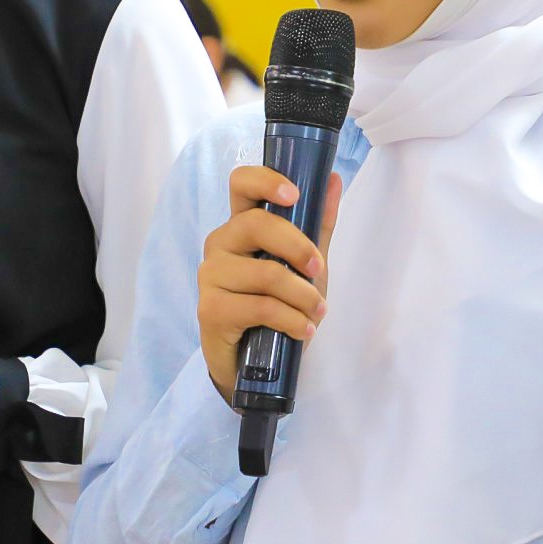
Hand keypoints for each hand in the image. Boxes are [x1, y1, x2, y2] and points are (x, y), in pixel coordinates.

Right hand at [198, 165, 342, 402]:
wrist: (253, 363)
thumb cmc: (277, 305)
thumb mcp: (304, 264)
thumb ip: (317, 224)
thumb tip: (332, 179)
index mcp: (241, 225)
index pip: (241, 183)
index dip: (266, 181)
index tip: (294, 196)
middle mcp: (220, 244)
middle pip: (256, 225)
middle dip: (298, 247)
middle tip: (319, 270)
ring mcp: (211, 276)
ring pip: (266, 274)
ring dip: (303, 296)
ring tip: (317, 313)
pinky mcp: (210, 309)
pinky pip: (261, 307)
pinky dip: (293, 320)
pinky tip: (305, 330)